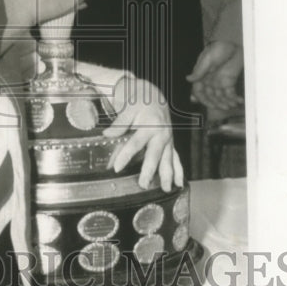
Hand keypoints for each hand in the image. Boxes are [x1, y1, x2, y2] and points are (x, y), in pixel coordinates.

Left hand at [103, 76, 183, 192]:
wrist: (154, 96)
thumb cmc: (139, 102)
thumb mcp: (128, 108)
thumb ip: (119, 123)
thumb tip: (107, 135)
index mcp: (150, 125)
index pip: (135, 143)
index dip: (125, 156)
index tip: (116, 168)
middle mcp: (161, 134)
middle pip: (155, 155)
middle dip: (150, 171)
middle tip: (143, 185)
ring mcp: (168, 140)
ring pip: (168, 159)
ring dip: (167, 175)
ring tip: (165, 189)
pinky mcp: (170, 144)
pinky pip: (176, 158)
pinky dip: (179, 171)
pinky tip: (179, 184)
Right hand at [186, 41, 243, 116]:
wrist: (234, 46)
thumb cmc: (219, 48)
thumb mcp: (208, 58)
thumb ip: (199, 70)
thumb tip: (188, 79)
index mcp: (201, 75)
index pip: (198, 91)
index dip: (202, 99)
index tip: (210, 104)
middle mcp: (209, 81)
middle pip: (210, 97)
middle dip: (216, 103)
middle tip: (224, 107)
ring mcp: (219, 82)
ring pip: (220, 97)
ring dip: (225, 103)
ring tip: (232, 105)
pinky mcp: (229, 82)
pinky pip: (230, 93)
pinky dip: (234, 99)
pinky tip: (238, 101)